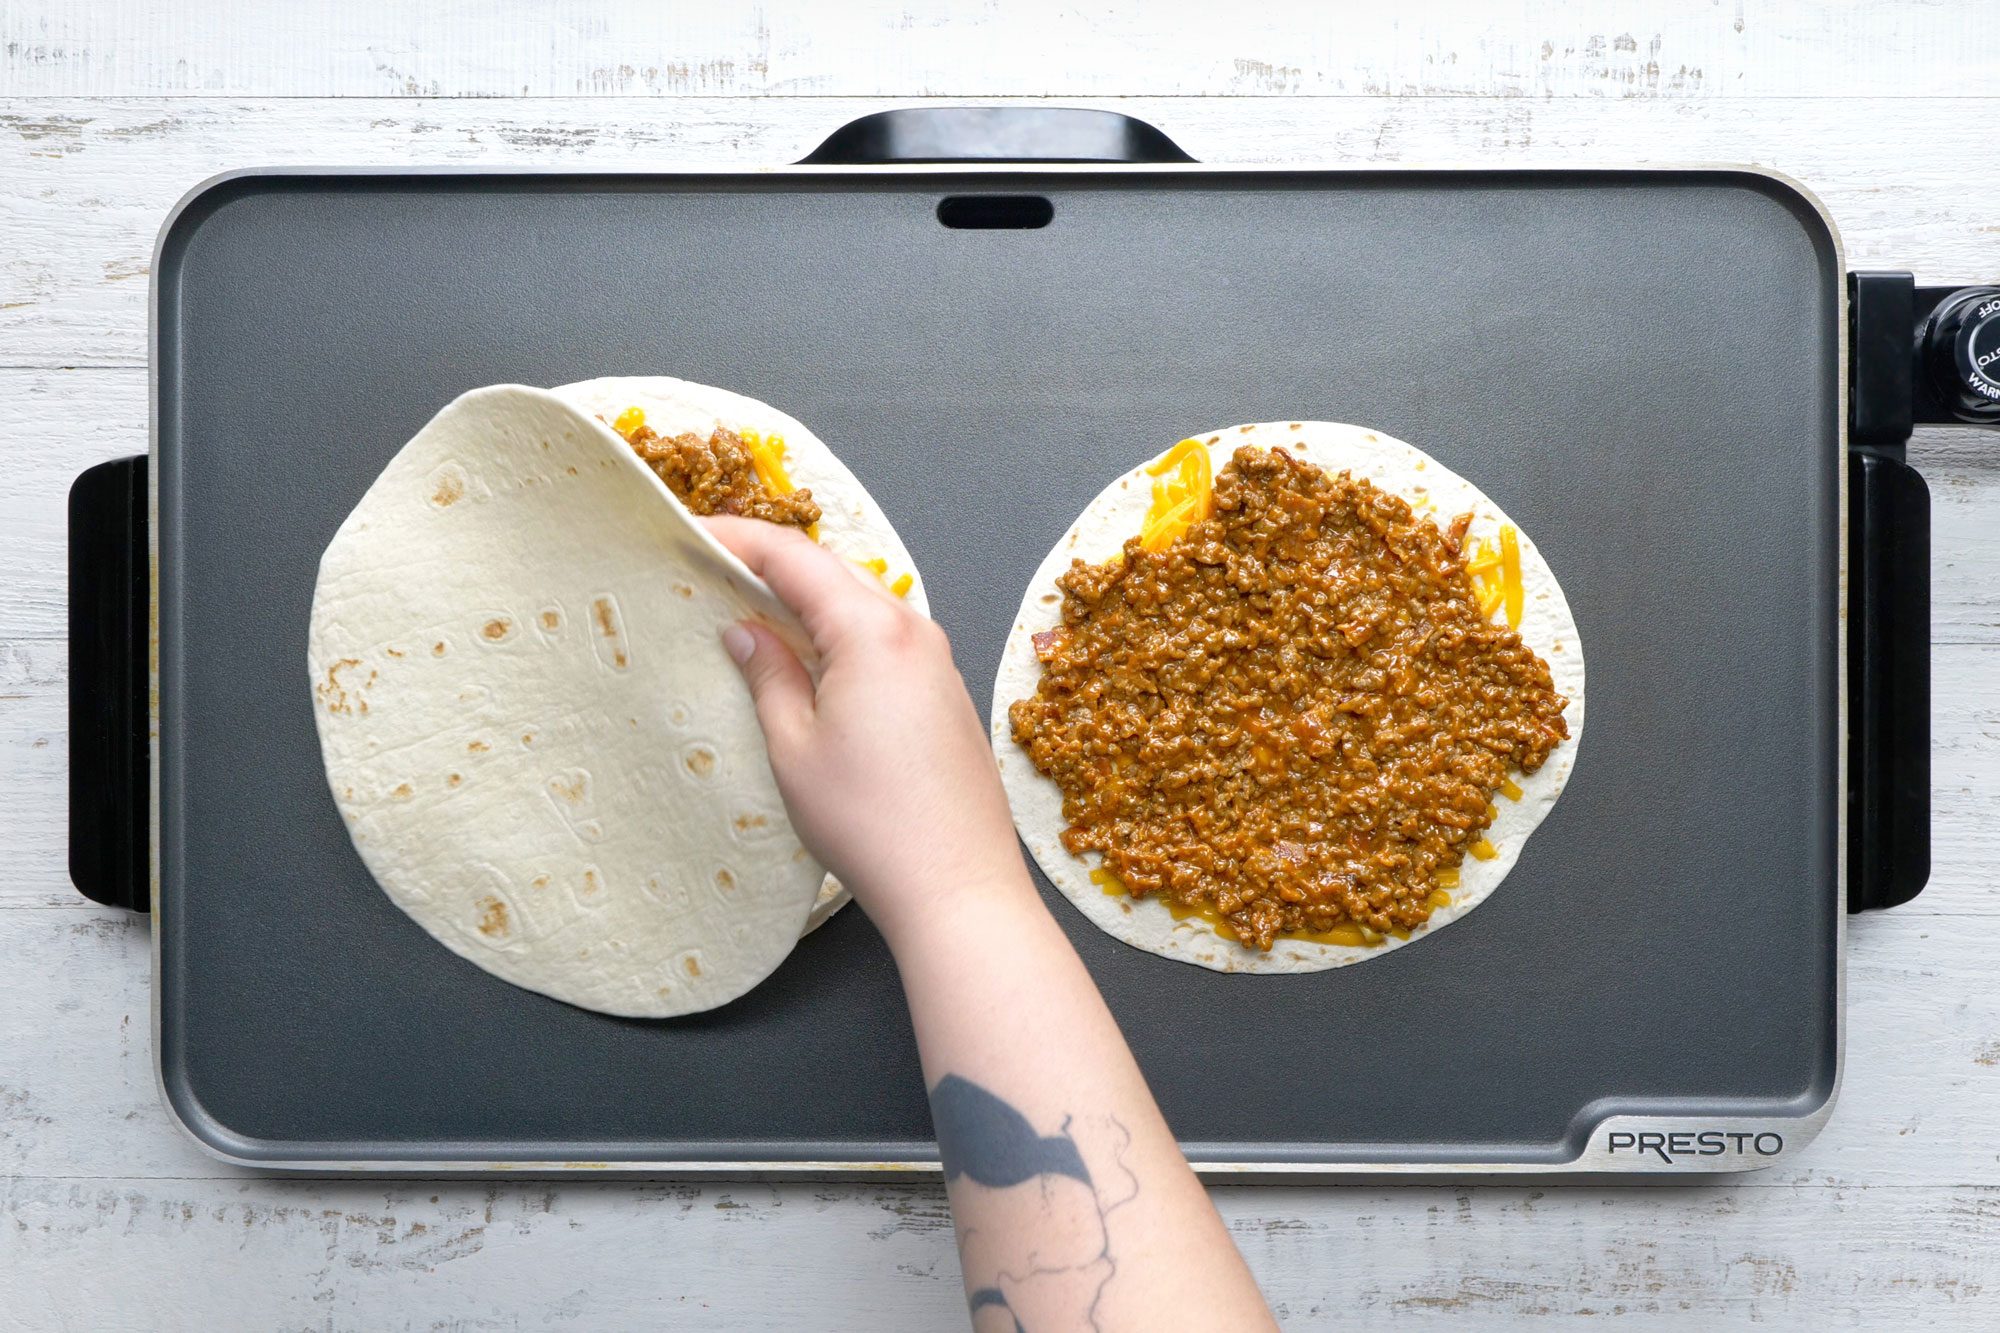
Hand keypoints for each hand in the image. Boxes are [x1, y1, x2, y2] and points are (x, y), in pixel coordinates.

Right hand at [703, 517, 1027, 942]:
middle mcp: (913, 631)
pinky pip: (886, 639)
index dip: (738, 539)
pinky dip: (841, 634)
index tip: (692, 535)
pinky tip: (809, 660)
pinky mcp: (945, 693)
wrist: (956, 885)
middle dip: (771, 564)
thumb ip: (767, 676)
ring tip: (751, 612)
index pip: (794, 557)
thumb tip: (744, 632)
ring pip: (862, 604)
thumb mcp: (794, 748)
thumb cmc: (871, 823)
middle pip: (832, 571)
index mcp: (872, 631)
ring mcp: (936, 661)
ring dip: (808, 601)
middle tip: (712, 572)